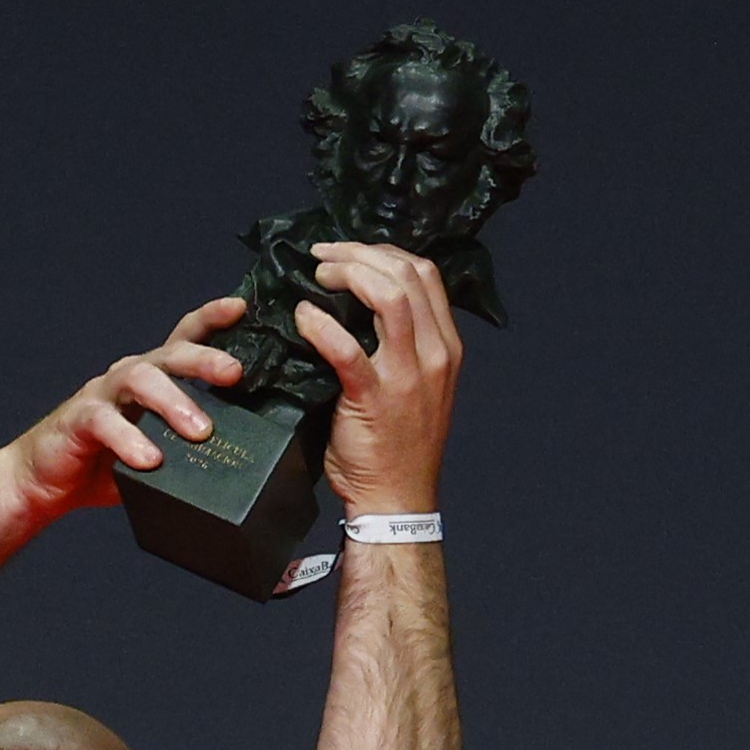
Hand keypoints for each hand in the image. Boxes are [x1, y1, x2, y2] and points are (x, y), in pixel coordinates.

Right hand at [0, 295, 256, 520]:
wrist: (44, 481)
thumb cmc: (105, 464)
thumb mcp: (159, 454)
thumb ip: (191, 450)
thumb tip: (245, 462)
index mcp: (152, 380)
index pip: (183, 339)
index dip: (210, 320)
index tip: (240, 308)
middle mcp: (128, 377)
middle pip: (168, 354)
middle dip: (203, 359)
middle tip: (234, 373)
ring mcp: (102, 395)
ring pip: (139, 379)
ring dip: (173, 402)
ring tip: (199, 431)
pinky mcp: (78, 420)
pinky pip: (105, 422)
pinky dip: (129, 440)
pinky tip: (149, 460)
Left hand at [299, 243, 462, 514]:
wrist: (397, 498)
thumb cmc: (399, 444)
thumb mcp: (418, 384)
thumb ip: (402, 344)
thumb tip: (361, 304)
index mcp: (446, 347)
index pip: (425, 274)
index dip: (384, 252)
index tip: (350, 253)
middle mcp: (434, 354)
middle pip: (406, 273)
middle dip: (360, 253)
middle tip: (324, 255)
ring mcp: (408, 375)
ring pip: (387, 296)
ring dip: (347, 273)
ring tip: (317, 275)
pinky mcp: (374, 397)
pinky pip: (346, 348)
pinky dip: (320, 325)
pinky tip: (302, 317)